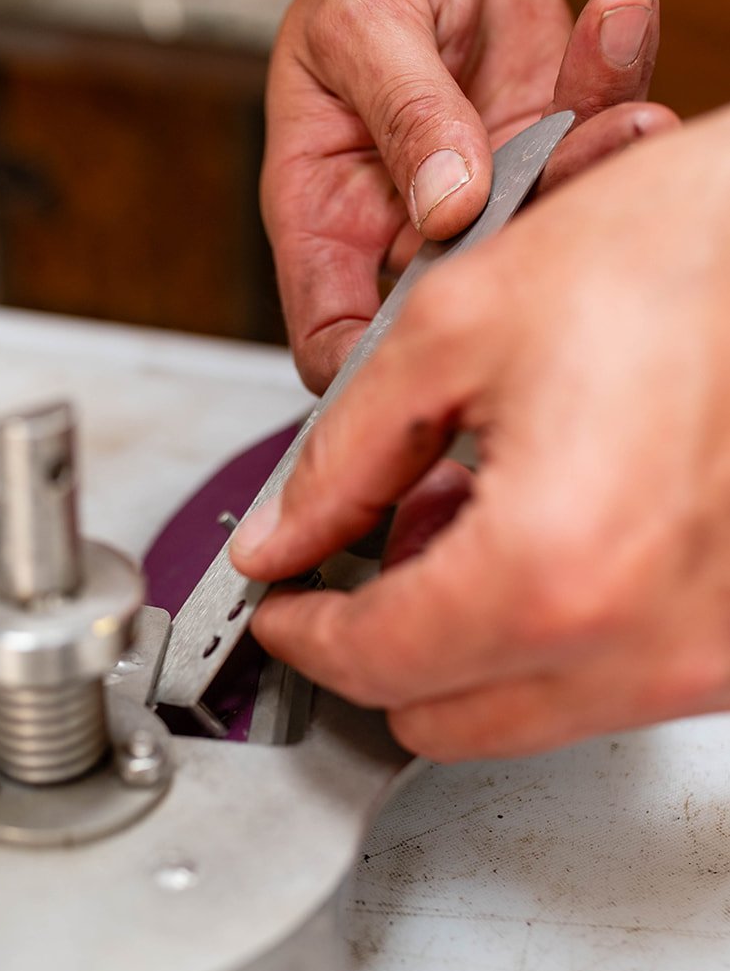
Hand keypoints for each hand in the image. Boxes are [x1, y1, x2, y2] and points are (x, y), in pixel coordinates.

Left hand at [230, 109, 729, 759]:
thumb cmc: (689, 249)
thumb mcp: (460, 325)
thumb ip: (344, 454)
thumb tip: (282, 534)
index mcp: (552, 567)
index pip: (374, 661)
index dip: (303, 630)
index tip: (282, 601)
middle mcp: (639, 645)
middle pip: (440, 722)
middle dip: (381, 643)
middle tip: (367, 554)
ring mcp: (702, 661)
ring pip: (523, 716)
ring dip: (468, 638)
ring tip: (473, 513)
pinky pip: (609, 683)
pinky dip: (555, 629)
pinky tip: (553, 530)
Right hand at [266, 0, 677, 390]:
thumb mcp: (358, 24)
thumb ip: (402, 112)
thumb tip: (448, 204)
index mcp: (326, 216)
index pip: (332, 333)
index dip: (370, 367)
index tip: (434, 343)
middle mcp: (408, 227)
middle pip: (460, 298)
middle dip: (527, 255)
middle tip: (570, 168)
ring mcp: (488, 199)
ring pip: (548, 223)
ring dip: (598, 161)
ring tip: (626, 104)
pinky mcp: (549, 153)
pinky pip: (598, 137)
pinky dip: (622, 76)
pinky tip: (620, 7)